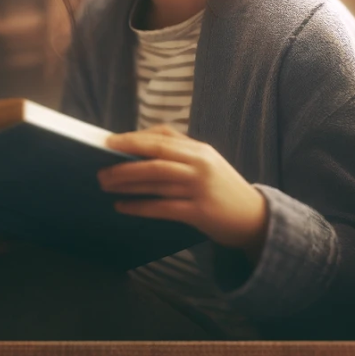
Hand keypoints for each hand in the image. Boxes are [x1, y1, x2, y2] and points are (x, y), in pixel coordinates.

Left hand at [98, 125, 268, 261]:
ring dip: (126, 182)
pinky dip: (139, 206)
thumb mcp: (207, 164)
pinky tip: (122, 206)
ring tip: (105, 184)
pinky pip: (161, 207)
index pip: (162, 137)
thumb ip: (180, 154)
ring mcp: (200, 187)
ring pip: (155, 181)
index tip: (109, 141)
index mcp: (200, 150)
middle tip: (100, 167)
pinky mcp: (199, 212)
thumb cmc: (223, 190)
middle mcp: (200, 164)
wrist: (254, 218)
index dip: (133, 138)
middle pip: (155, 157)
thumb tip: (140, 146)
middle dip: (124, 161)